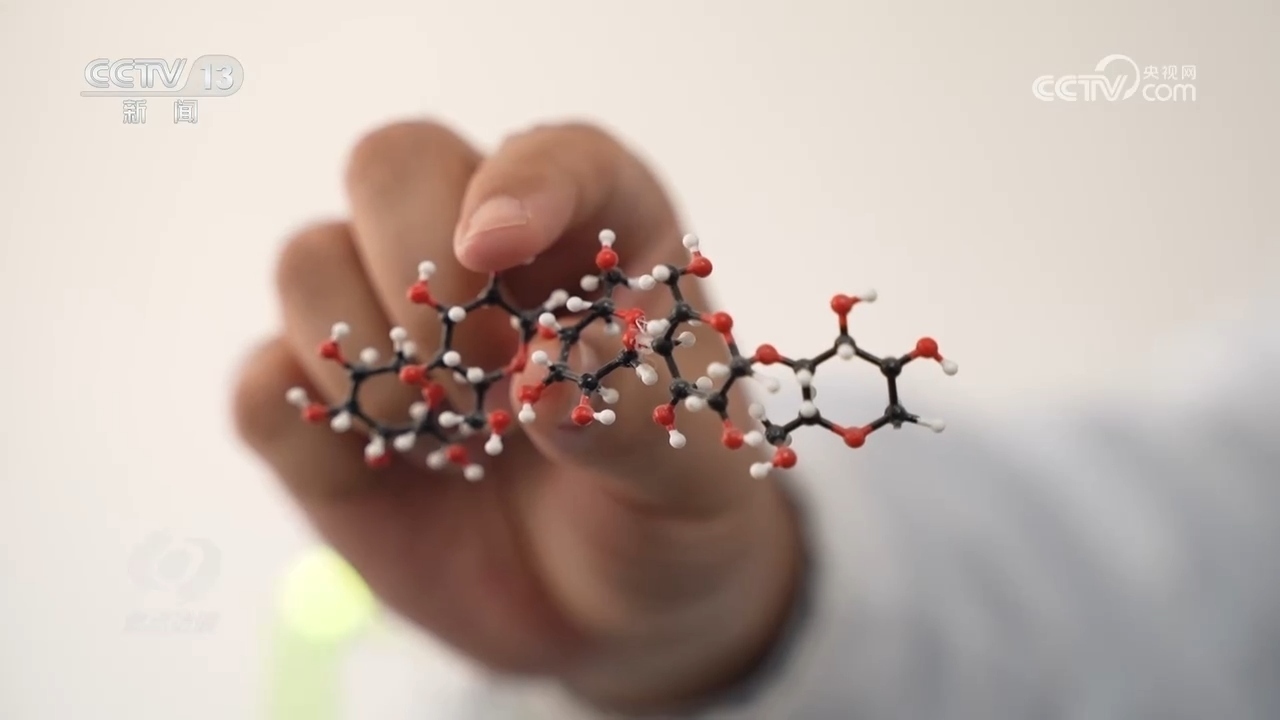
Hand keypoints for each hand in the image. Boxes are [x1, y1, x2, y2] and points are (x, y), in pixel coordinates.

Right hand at [233, 120, 802, 712]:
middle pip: (393, 164)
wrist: (607, 618)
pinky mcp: (321, 412)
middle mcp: (481, 258)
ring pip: (307, 260)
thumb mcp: (696, 484)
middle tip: (481, 375)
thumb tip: (543, 373)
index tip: (494, 248)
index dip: (520, 183)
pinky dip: (308, 430)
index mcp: (599, 239)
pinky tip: (385, 473)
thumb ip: (638, 420)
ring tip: (449, 439)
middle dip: (419, 267)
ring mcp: (388, 326)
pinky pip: (261, 384)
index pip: (553, 156)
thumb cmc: (669, 517)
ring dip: (364, 357)